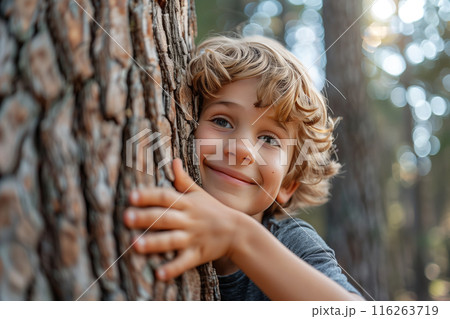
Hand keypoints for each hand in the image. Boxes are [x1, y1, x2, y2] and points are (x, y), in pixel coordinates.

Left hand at [124, 158, 240, 280]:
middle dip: (145, 218)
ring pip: (172, 240)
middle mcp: (189, 220)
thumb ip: (183, 179)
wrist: (238, 232)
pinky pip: (184, 262)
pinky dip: (172, 268)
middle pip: (165, 217)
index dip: (149, 196)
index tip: (131, 196)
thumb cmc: (214, 210)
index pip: (166, 197)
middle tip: (126, 218)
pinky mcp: (198, 254)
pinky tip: (159, 275)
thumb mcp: (199, 193)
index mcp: (187, 203)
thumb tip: (173, 160)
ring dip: (154, 243)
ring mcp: (193, 238)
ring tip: (135, 245)